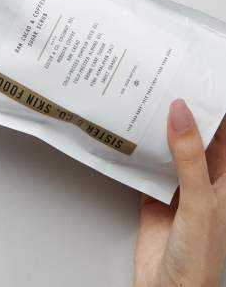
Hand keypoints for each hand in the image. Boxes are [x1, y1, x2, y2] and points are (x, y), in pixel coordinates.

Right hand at [134, 99, 225, 286]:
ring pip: (169, 150)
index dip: (214, 111)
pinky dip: (136, 153)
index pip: (224, 137)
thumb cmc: (199, 259)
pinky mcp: (153, 198)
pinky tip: (128, 138)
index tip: (199, 84)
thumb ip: (190, 157)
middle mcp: (203, 181)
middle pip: (194, 139)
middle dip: (182, 115)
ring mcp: (178, 189)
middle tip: (166, 86)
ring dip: (158, 131)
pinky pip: (145, 167)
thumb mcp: (201, 202)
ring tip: (145, 104)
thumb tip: (181, 114)